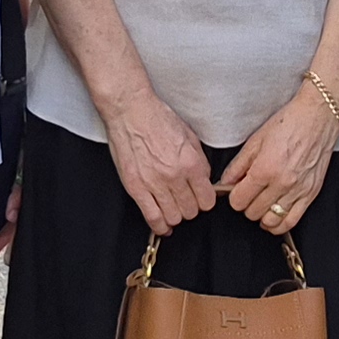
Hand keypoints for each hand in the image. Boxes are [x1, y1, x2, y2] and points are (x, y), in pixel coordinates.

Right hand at [100, 87, 220, 234]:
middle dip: (191, 208)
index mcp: (191, 163)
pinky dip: (159, 226)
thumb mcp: (189, 136)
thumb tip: (204, 181)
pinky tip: (163, 226)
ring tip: (173, 207)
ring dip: (175, 215)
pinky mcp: (136, 188)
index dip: (205, 201)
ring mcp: (154, 184)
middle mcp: (175, 176)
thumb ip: (200, 161)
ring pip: (173, 217)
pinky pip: (152, 217)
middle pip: (191, 211)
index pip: (207, 200)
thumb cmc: (157, 118)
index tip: (201, 199)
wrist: (130, 112)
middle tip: (186, 201)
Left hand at [217, 88, 337, 239]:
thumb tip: (226, 181)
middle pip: (253, 212)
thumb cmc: (290, 123)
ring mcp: (298, 191)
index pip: (239, 200)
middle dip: (247, 205)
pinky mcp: (311, 194)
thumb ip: (238, 165)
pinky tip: (274, 216)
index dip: (234, 197)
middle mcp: (282, 183)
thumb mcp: (256, 140)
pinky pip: (292, 221)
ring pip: (271, 221)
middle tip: (249, 194)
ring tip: (260, 205)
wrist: (318, 117)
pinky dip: (280, 224)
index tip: (236, 191)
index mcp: (265, 169)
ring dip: (262, 216)